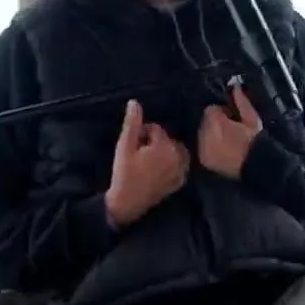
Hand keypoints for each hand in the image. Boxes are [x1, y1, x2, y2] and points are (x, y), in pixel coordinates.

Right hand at [105, 100, 189, 227]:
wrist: (127, 202)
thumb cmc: (124, 173)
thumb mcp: (124, 146)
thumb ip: (132, 124)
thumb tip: (134, 102)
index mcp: (165, 146)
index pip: (156, 129)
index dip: (142, 134)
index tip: (134, 145)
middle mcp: (178, 156)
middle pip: (168, 138)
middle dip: (155, 142)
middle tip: (140, 154)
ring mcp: (181, 169)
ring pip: (176, 150)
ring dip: (165, 151)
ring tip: (149, 160)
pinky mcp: (180, 180)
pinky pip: (180, 164)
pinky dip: (172, 163)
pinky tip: (158, 170)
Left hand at [198, 85, 263, 179]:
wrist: (257, 165)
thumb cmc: (255, 141)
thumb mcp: (252, 118)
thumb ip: (241, 102)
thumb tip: (235, 87)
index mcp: (215, 122)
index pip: (210, 110)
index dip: (221, 112)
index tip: (231, 117)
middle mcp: (203, 134)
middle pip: (203, 122)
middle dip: (214, 123)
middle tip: (229, 129)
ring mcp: (201, 148)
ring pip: (201, 134)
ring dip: (210, 134)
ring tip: (226, 140)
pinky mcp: (203, 159)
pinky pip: (201, 148)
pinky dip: (208, 147)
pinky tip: (220, 149)